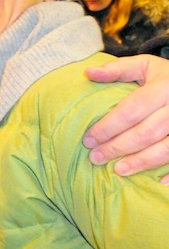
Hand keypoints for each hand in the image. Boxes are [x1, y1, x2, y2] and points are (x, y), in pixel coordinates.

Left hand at [84, 54, 168, 182]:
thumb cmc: (165, 76)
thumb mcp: (144, 65)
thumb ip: (118, 69)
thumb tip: (88, 73)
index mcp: (163, 87)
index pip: (131, 110)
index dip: (108, 127)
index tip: (88, 139)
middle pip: (146, 132)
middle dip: (118, 147)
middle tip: (95, 158)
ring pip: (165, 148)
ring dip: (141, 162)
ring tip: (118, 170)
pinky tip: (158, 183)